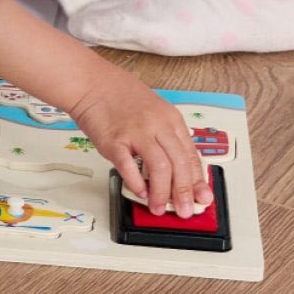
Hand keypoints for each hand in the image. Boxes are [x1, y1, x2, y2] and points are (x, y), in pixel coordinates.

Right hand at [64, 86, 211, 214]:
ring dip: (162, 193)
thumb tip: (175, 169)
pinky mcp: (114, 140)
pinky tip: (139, 192)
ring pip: (160, 167)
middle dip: (184, 192)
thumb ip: (165, 138)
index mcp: (171, 119)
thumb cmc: (119, 98)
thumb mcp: (154, 112)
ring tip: (158, 207)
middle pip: (180, 164)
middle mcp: (157, 125)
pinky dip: (136, 183)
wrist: (91, 83)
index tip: (202, 197)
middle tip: (185, 210)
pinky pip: (129, 166)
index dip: (198, 180)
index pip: (191, 155)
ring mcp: (136, 132)